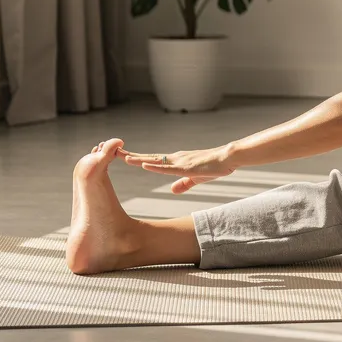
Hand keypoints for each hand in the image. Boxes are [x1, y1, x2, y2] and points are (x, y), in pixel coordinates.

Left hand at [119, 146, 235, 193]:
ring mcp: (179, 161)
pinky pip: (168, 167)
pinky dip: (155, 166)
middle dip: (130, 155)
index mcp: (175, 162)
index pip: (151, 160)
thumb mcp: (196, 178)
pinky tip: (144, 165)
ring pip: (155, 160)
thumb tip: (173, 190)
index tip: (121, 156)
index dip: (136, 159)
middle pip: (148, 157)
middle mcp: (174, 158)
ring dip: (138, 159)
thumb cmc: (214, 166)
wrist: (228, 158)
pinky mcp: (186, 166)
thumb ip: (184, 183)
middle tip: (113, 152)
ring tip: (122, 157)